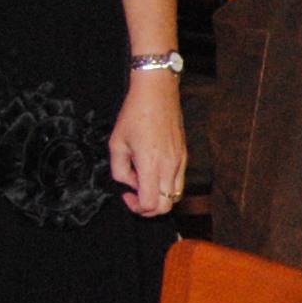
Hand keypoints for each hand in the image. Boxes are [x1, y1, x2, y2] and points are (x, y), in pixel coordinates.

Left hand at [109, 70, 185, 217]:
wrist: (158, 93)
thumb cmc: (135, 114)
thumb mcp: (116, 143)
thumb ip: (120, 170)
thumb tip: (130, 182)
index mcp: (151, 165)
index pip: (150, 204)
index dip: (136, 207)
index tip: (126, 195)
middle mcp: (169, 167)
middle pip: (166, 206)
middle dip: (149, 209)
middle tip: (135, 196)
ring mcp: (180, 162)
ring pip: (175, 196)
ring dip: (159, 197)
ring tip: (144, 182)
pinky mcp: (184, 156)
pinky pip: (178, 181)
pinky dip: (166, 185)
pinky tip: (153, 170)